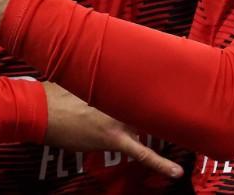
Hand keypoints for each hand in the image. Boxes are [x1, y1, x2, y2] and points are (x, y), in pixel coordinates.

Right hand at [42, 82, 182, 179]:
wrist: (40, 109)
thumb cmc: (55, 93)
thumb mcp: (78, 78)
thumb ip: (97, 79)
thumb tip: (103, 74)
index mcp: (113, 83)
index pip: (144, 79)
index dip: (163, 76)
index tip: (180, 61)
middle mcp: (120, 99)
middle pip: (152, 101)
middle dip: (171, 98)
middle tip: (192, 92)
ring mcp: (119, 119)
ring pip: (151, 124)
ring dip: (167, 126)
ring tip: (192, 128)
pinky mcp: (114, 139)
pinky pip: (142, 154)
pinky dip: (160, 163)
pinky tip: (176, 172)